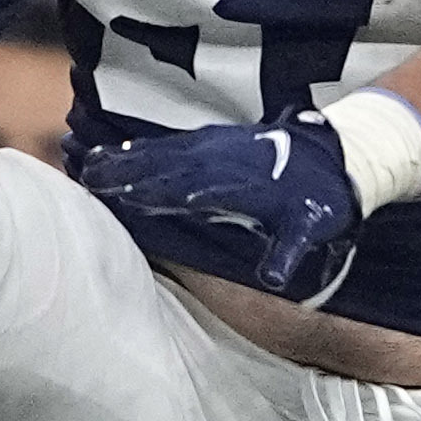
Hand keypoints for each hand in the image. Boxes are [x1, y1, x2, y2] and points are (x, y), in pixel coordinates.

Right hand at [77, 114, 368, 305]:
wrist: (337, 156)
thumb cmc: (318, 200)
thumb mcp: (309, 229)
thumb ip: (287, 251)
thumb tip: (273, 280)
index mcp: (234, 185)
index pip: (182, 189)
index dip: (148, 193)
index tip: (113, 196)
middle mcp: (219, 161)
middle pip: (162, 167)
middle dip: (123, 172)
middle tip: (83, 177)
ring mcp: (216, 146)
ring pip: (162, 153)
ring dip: (126, 158)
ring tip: (90, 164)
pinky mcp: (216, 140)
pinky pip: (172, 144)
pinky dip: (146, 149)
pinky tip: (125, 153)